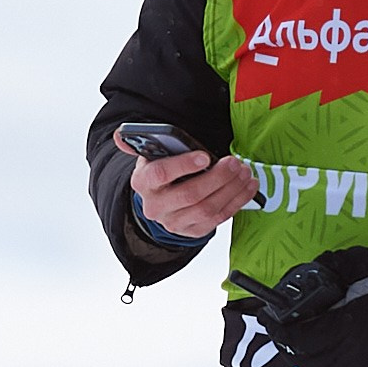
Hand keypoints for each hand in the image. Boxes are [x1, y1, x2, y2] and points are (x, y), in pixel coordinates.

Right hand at [118, 131, 257, 238]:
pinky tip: (247, 187)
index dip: (183, 165)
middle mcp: (156, 206)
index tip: (205, 156)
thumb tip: (120, 135)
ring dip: (231, 189)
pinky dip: (237, 202)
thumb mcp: (150, 157)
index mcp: (143, 182)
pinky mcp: (192, 231)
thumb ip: (140, 143)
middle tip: (234, 162)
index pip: (160, 174)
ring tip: (244, 172)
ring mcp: (174, 222)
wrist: (160, 204)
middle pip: (190, 194)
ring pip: (207, 208)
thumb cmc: (160, 174)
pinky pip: (218, 219)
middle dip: (217, 177)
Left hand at [255, 247, 367, 366]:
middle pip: (301, 358)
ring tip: (293, 335)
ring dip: (298, 353)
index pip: (298, 338)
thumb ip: (332, 265)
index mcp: (345, 324)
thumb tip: (310, 269)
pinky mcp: (366, 366)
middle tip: (277, 326)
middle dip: (284, 343)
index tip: (268, 317)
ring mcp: (357, 361)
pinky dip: (316, 359)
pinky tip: (316, 342)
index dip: (277, 330)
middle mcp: (347, 349)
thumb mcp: (361, 263)